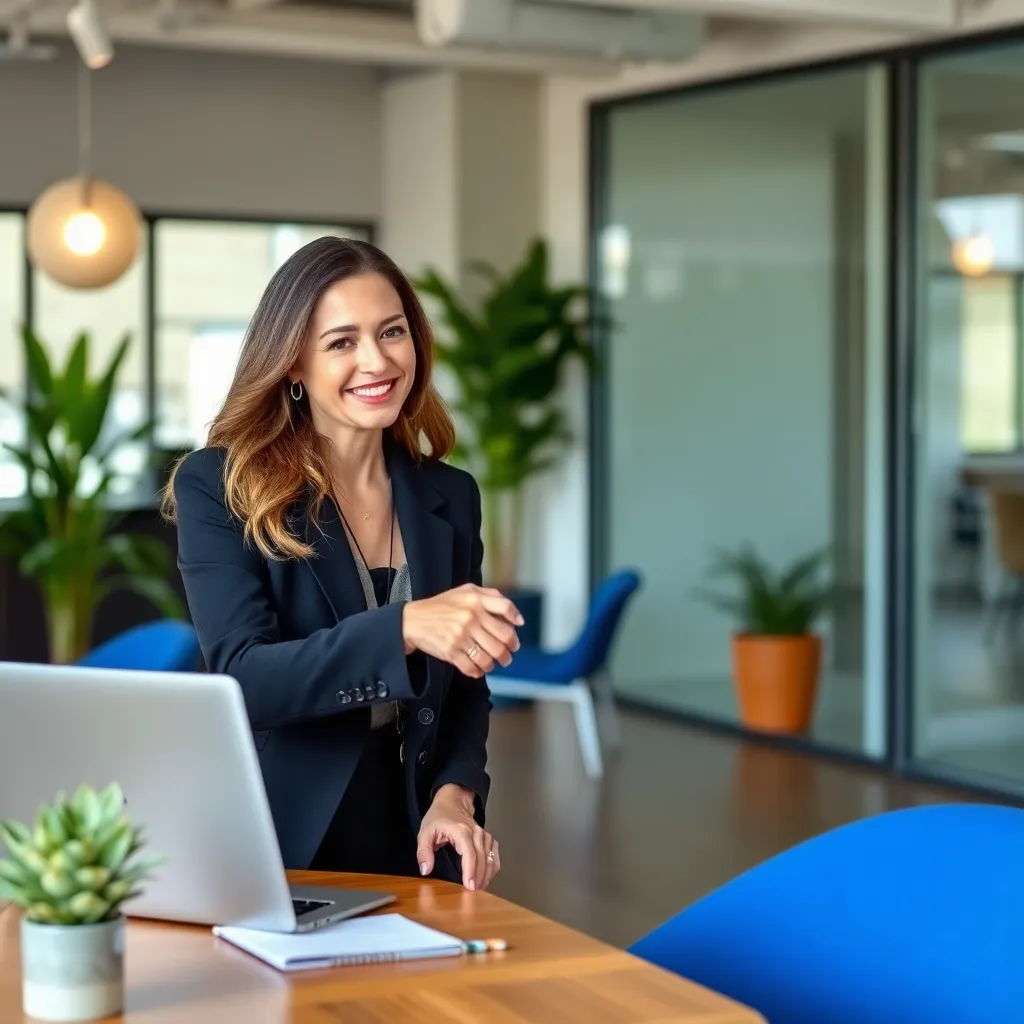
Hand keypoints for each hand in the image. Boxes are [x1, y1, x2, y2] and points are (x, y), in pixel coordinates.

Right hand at [402, 583, 522, 677]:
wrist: (412, 620)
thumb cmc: (442, 606)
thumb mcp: (465, 591)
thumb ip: (491, 596)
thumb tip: (515, 616)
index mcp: (475, 600)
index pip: (505, 608)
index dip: (515, 620)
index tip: (517, 629)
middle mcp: (470, 617)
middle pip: (503, 638)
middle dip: (510, 649)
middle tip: (509, 653)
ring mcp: (461, 636)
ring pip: (491, 656)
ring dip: (497, 662)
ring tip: (496, 662)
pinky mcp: (451, 652)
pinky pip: (473, 667)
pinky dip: (480, 671)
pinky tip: (480, 668)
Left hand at [416, 784, 499, 890]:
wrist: (452, 801)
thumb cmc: (438, 817)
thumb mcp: (425, 832)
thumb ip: (423, 852)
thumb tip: (425, 870)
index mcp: (461, 831)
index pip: (470, 853)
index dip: (471, 871)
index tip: (470, 886)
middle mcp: (476, 832)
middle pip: (482, 858)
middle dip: (479, 877)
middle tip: (473, 895)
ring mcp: (484, 835)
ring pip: (490, 857)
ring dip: (486, 875)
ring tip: (479, 890)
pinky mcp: (488, 838)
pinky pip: (494, 854)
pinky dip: (493, 867)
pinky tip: (487, 878)